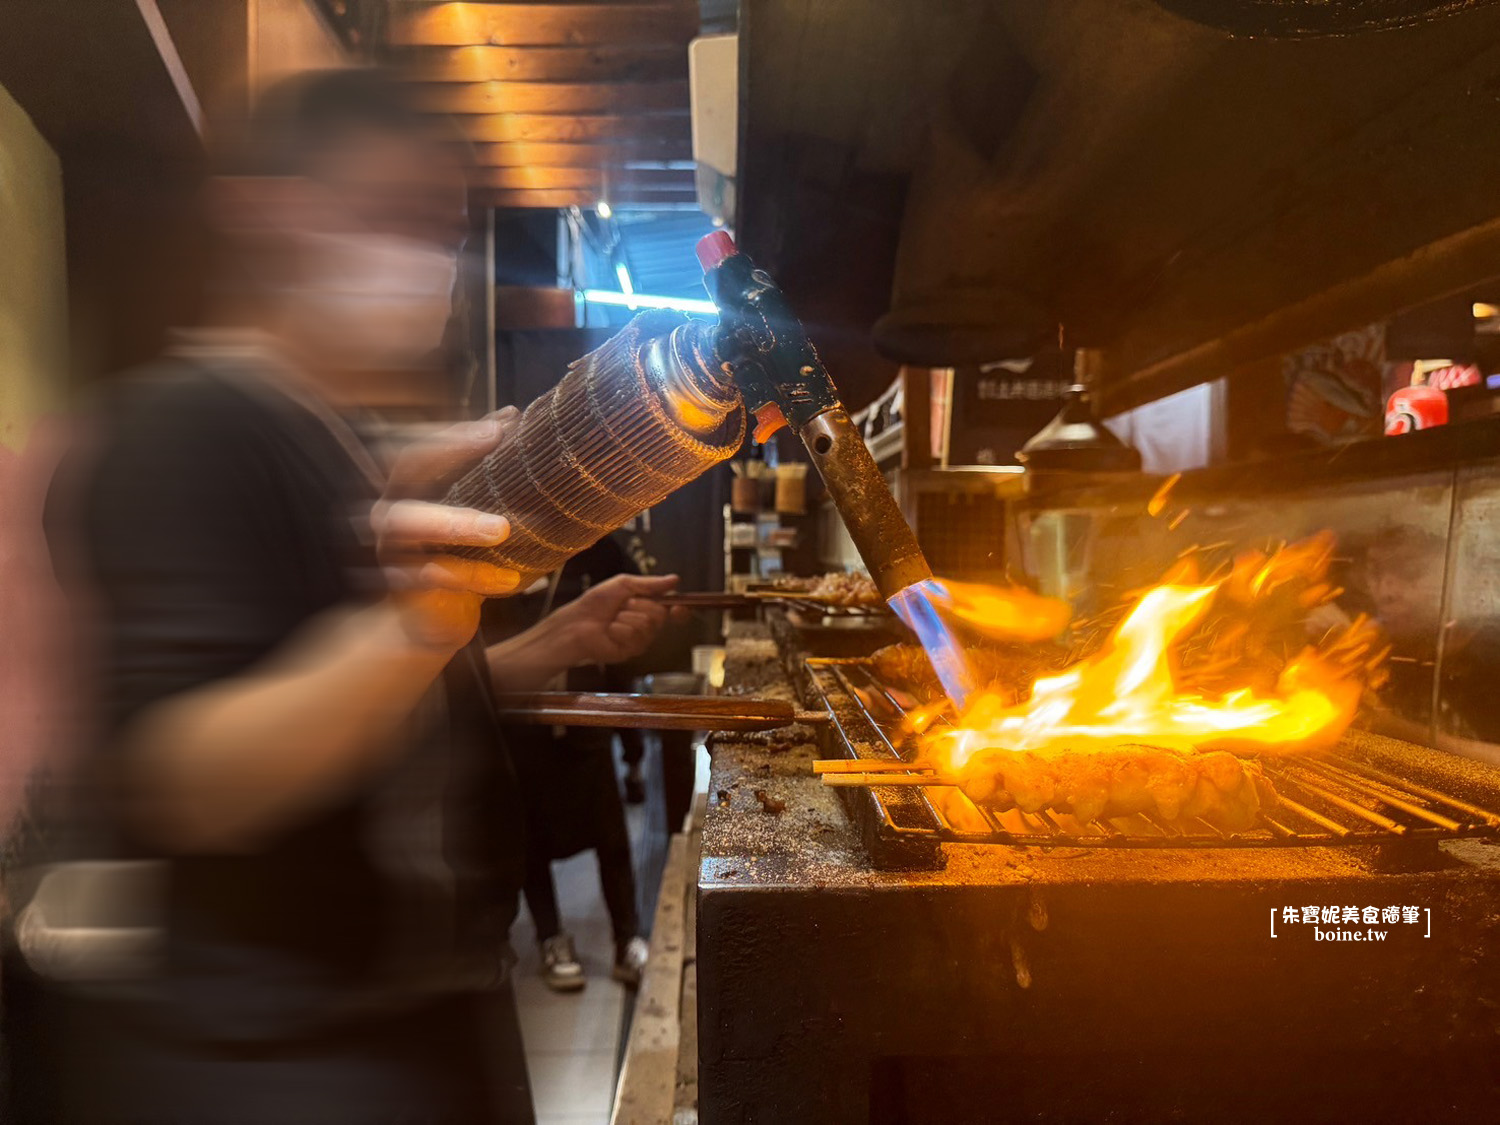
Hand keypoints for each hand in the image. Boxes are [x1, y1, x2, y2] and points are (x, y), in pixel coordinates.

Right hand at [372, 409, 522, 651]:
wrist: (428, 621)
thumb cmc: (451, 553)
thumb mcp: (466, 506)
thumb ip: (479, 465)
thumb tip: (512, 416)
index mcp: (402, 488)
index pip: (417, 446)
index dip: (454, 431)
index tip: (503, 423)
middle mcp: (388, 511)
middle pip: (404, 470)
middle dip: (449, 451)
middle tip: (494, 442)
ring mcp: (388, 549)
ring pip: (410, 526)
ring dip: (458, 523)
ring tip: (502, 528)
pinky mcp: (398, 589)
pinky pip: (431, 579)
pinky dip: (473, 577)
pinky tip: (509, 580)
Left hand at [547, 574, 686, 666]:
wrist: (576, 622)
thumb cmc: (596, 603)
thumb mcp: (624, 585)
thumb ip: (650, 584)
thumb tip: (675, 579)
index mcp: (646, 608)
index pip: (671, 610)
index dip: (679, 610)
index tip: (679, 607)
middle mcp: (646, 626)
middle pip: (659, 615)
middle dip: (639, 605)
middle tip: (622, 605)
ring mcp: (639, 640)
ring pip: (647, 625)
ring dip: (626, 617)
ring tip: (612, 619)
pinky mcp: (630, 651)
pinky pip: (634, 636)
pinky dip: (619, 629)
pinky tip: (609, 631)